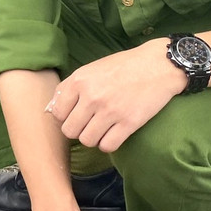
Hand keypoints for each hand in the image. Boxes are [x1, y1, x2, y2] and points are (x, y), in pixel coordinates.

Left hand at [46, 41, 184, 152]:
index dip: (66, 117)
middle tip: (89, 124)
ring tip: (102, 129)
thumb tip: (51, 110)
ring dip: (93, 138)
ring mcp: (110, 111)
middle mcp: (92, 97)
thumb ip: (69, 88)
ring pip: (87, 141)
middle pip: (70, 131)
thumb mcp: (90, 69)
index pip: (57, 114)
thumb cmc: (123, 66)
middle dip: (78, 130)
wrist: (158, 65)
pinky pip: (108, 146)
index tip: (76, 115)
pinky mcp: (129, 123)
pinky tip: (113, 134)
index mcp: (79, 81)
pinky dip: (108, 144)